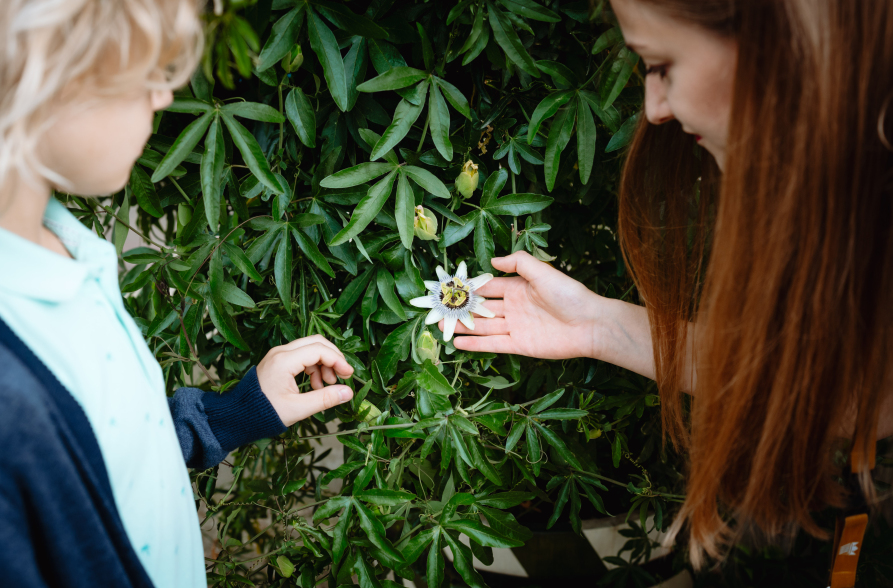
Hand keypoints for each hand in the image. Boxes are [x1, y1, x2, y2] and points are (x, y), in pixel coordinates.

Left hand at [256, 335, 354, 426]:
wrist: (238, 416)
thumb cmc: (264, 414)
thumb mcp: (297, 409)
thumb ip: (324, 399)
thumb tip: (348, 393)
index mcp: (284, 361)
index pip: (319, 350)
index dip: (338, 360)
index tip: (348, 375)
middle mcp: (281, 352)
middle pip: (316, 343)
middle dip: (333, 358)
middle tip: (343, 376)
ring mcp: (278, 355)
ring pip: (310, 348)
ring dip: (324, 363)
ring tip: (328, 385)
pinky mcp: (278, 361)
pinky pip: (302, 356)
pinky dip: (314, 367)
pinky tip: (316, 386)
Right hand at [439, 251, 604, 359]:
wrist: (590, 324)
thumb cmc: (570, 295)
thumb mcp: (543, 272)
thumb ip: (519, 263)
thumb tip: (492, 261)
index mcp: (519, 288)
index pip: (489, 286)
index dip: (471, 287)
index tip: (450, 287)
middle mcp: (514, 307)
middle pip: (482, 308)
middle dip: (461, 308)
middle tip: (438, 308)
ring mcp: (516, 327)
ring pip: (483, 327)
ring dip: (463, 326)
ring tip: (440, 325)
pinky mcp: (519, 345)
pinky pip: (493, 344)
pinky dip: (475, 344)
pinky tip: (457, 342)